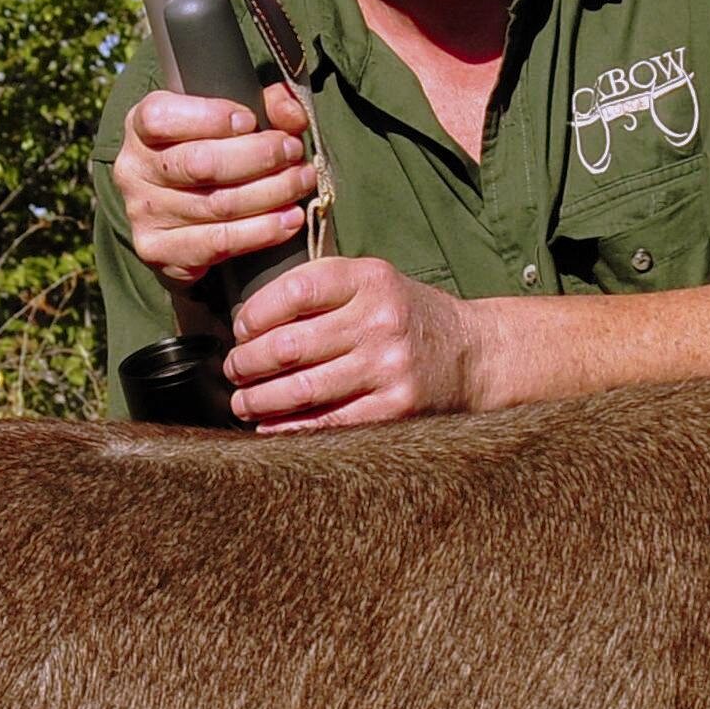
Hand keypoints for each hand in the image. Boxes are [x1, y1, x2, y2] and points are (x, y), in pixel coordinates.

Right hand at [113, 83, 317, 287]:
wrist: (190, 218)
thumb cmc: (218, 153)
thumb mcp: (236, 119)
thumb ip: (268, 105)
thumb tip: (292, 114)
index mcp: (141, 126)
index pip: (161, 118)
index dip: (210, 117)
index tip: (250, 120)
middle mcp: (134, 169)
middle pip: (201, 163)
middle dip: (260, 156)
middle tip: (294, 152)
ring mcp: (143, 213)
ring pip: (218, 205)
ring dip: (273, 192)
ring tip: (303, 182)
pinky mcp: (158, 250)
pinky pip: (218, 243)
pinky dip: (262, 232)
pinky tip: (289, 220)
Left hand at [224, 257, 479, 430]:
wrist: (474, 354)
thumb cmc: (406, 317)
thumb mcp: (372, 282)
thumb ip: (319, 287)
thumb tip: (248, 324)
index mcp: (370, 280)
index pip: (293, 293)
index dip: (254, 316)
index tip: (241, 331)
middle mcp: (381, 320)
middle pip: (287, 345)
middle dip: (246, 364)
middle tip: (235, 371)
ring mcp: (389, 367)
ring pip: (299, 389)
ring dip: (258, 400)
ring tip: (245, 401)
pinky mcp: (396, 407)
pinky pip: (327, 424)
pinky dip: (288, 428)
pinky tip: (271, 426)